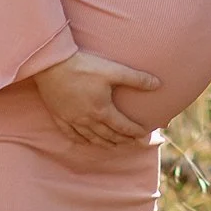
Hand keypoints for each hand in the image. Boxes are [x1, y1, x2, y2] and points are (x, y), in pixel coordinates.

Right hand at [31, 49, 162, 145]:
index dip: (135, 132)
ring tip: (114, 145)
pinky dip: (82, 141)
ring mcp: (72, 120)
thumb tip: (158, 84)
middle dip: (123, 140)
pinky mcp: (59, 117)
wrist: (51, 65)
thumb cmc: (83, 66)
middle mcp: (87, 120)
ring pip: (91, 138)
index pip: (123, 127)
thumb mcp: (113, 70)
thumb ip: (137, 79)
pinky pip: (72, 135)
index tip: (144, 136)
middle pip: (109, 136)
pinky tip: (86, 141)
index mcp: (102, 110)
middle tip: (133, 143)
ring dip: (105, 143)